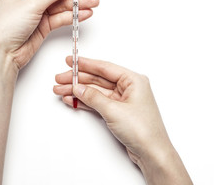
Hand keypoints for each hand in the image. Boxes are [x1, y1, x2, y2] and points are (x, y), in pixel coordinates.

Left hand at [0, 0, 98, 68]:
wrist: (2, 53)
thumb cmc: (6, 27)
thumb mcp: (31, 4)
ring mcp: (38, 12)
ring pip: (62, 5)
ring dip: (78, 4)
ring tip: (93, 3)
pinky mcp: (43, 26)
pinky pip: (61, 18)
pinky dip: (73, 16)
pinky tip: (84, 14)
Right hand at [54, 56, 191, 184]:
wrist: (152, 153)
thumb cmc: (143, 131)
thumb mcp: (114, 110)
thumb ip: (94, 97)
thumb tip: (79, 88)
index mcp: (133, 80)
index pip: (105, 68)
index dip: (86, 64)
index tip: (72, 61)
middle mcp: (129, 88)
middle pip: (98, 79)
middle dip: (78, 80)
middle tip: (61, 79)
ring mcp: (123, 100)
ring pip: (96, 91)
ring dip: (79, 91)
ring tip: (61, 90)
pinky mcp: (118, 112)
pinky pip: (98, 102)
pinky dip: (85, 101)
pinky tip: (73, 100)